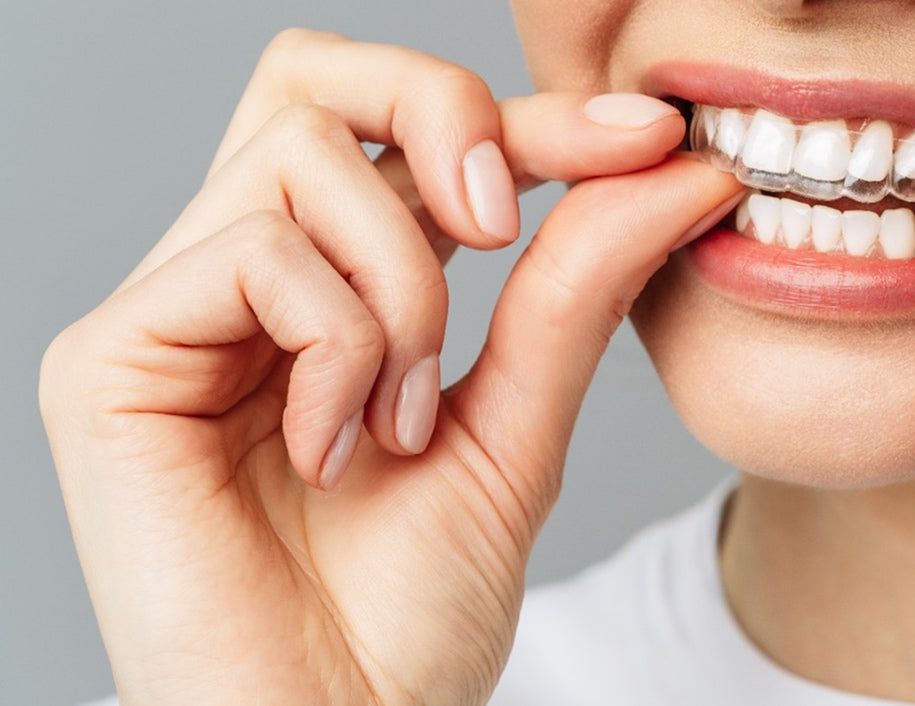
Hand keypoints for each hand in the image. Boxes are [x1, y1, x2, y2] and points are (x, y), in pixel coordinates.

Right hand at [39, 29, 741, 704]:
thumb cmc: (410, 614)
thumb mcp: (519, 424)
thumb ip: (576, 288)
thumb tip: (666, 168)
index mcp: (325, 291)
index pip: (404, 133)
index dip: (525, 114)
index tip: (645, 141)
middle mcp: (238, 284)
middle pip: (316, 76)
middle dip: (445, 111)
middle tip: (505, 223)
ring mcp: (171, 315)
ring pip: (302, 155)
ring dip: (404, 284)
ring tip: (405, 417)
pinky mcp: (109, 359)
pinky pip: (255, 254)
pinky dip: (340, 343)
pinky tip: (335, 447)